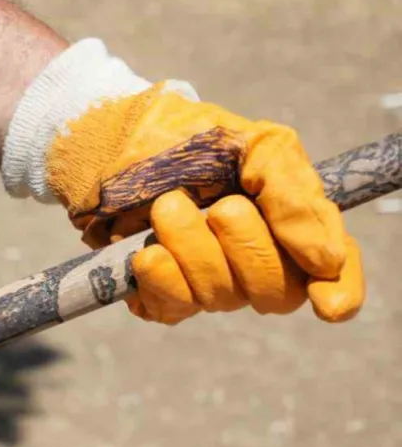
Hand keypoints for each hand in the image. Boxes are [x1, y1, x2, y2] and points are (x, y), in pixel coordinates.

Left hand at [2, 39, 363, 324]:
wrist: (108, 141)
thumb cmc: (185, 138)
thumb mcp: (254, 145)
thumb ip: (293, 193)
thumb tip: (326, 259)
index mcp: (289, 222)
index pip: (331, 271)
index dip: (340, 291)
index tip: (328, 303)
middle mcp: (254, 260)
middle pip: (277, 292)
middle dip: (248, 249)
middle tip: (218, 207)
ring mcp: (206, 280)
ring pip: (221, 298)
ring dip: (192, 249)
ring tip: (166, 207)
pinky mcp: (160, 291)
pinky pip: (173, 309)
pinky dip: (160, 279)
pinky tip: (147, 251)